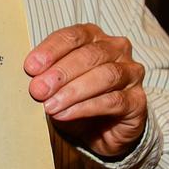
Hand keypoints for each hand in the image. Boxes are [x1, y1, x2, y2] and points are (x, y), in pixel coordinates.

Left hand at [25, 24, 147, 159]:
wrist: (103, 133)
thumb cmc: (78, 101)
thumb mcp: (57, 86)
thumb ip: (46, 77)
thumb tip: (31, 79)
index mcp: (95, 38)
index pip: (74, 36)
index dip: (51, 50)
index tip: (31, 67)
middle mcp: (117, 50)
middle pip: (89, 55)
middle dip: (60, 73)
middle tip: (38, 90)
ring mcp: (131, 74)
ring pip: (105, 76)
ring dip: (73, 91)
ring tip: (50, 106)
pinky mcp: (137, 101)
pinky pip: (113, 101)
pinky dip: (85, 107)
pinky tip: (65, 114)